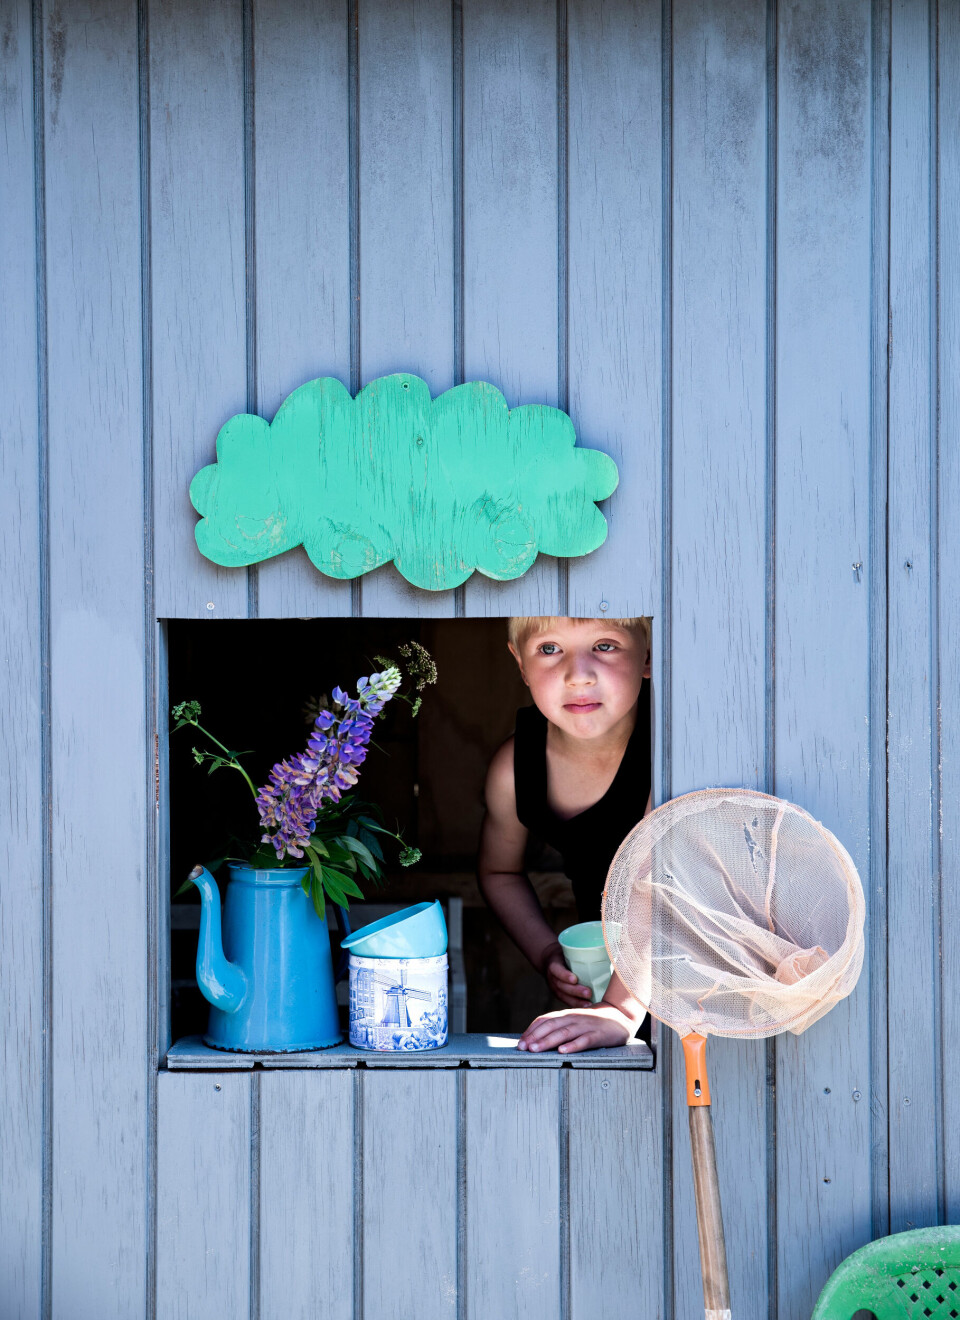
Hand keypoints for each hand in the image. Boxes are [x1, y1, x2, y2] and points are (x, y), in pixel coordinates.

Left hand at [517, 1002, 634, 1054]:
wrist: (620, 1016)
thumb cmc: (592, 1022)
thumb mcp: (573, 1021)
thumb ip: (558, 1027)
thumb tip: (536, 1040)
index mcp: (565, 1015)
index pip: (544, 1020)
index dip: (531, 1031)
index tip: (520, 1043)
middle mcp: (573, 1018)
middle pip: (550, 1026)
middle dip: (535, 1037)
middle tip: (522, 1048)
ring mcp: (585, 1026)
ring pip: (564, 1033)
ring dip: (548, 1041)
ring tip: (535, 1050)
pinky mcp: (597, 1035)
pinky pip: (584, 1040)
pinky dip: (572, 1046)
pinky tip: (563, 1052)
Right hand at [542, 951, 592, 1006]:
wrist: (551, 962)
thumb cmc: (565, 954)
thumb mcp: (567, 950)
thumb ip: (580, 952)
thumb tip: (602, 947)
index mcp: (554, 965)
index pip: (557, 970)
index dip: (565, 975)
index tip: (574, 979)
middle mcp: (553, 978)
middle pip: (562, 986)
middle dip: (575, 991)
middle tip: (589, 992)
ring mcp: (555, 988)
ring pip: (564, 996)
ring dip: (577, 1001)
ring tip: (589, 1004)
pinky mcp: (560, 995)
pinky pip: (567, 1002)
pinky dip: (576, 1005)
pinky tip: (587, 1008)